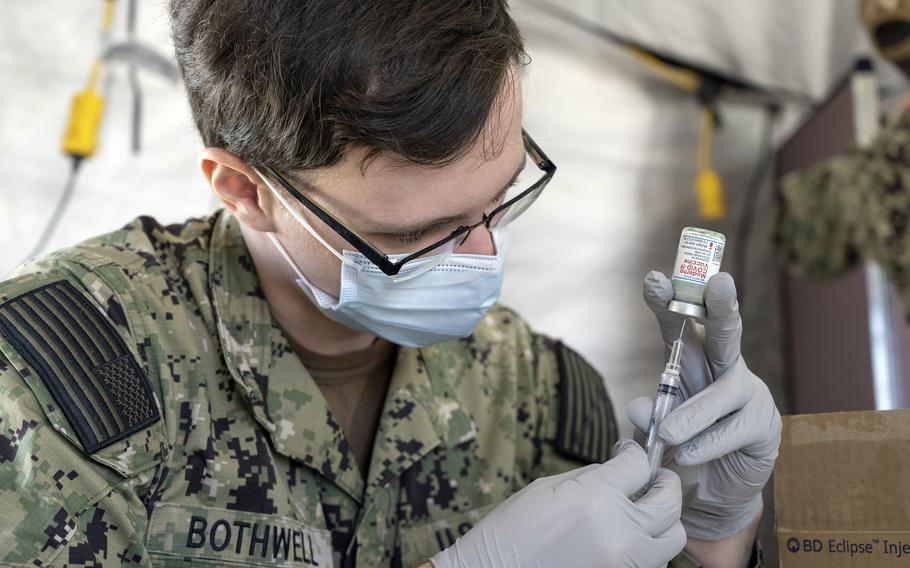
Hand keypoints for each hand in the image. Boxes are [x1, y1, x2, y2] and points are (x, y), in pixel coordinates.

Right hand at [431, 440, 685, 567]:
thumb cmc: (511, 531)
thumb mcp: (548, 488)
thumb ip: (591, 478)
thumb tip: (618, 471)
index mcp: (593, 497)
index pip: (639, 465)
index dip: (634, 453)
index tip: (628, 452)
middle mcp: (617, 530)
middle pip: (669, 499)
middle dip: (663, 482)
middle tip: (652, 477)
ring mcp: (624, 561)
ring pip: (673, 536)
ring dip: (664, 519)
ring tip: (647, 511)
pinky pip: (656, 560)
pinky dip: (651, 545)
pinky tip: (631, 536)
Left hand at [627, 271, 780, 539]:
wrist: (711, 494)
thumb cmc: (680, 448)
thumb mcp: (654, 430)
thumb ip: (647, 416)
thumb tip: (639, 406)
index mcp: (691, 359)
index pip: (678, 325)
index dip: (668, 302)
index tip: (653, 279)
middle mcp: (723, 367)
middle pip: (724, 332)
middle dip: (721, 305)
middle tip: (719, 281)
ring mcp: (748, 393)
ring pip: (723, 391)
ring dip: (692, 414)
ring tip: (667, 435)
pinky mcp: (764, 425)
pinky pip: (732, 430)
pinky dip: (705, 445)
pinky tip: (686, 456)